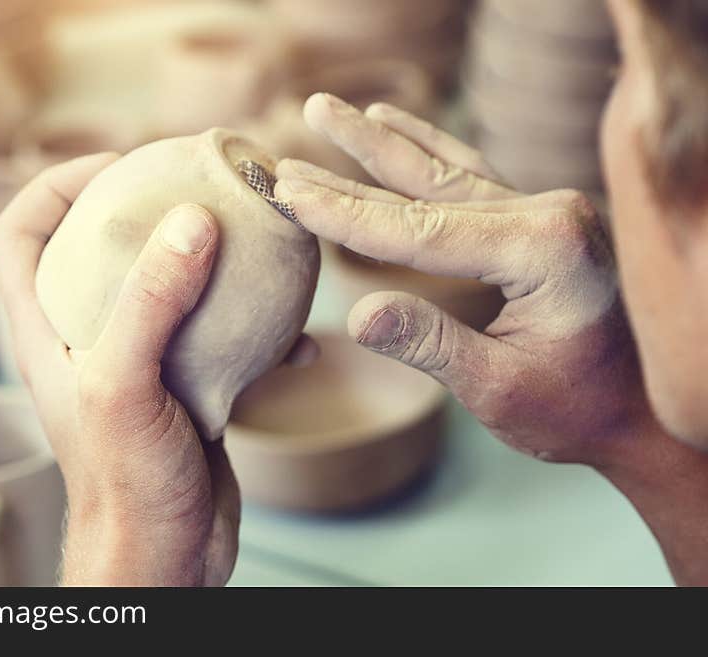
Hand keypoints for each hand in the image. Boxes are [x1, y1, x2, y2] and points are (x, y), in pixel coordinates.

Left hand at [0, 154, 244, 585]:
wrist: (165, 557)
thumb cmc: (126, 484)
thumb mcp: (125, 387)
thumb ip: (150, 302)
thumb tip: (190, 221)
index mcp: (47, 329)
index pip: (18, 232)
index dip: (55, 185)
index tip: (120, 166)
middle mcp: (89, 339)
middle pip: (100, 250)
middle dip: (147, 211)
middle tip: (202, 189)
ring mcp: (141, 364)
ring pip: (169, 291)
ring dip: (212, 266)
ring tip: (258, 245)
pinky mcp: (186, 389)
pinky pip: (221, 342)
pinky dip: (260, 334)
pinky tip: (302, 343)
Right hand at [275, 94, 646, 466]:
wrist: (636, 410)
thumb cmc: (576, 409)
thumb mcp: (499, 390)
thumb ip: (433, 345)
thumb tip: (360, 316)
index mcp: (544, 248)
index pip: (421, 230)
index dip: (347, 216)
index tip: (289, 193)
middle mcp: (548, 213)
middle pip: (424, 191)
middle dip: (347, 176)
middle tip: (284, 158)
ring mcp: (544, 209)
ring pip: (441, 172)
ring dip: (378, 144)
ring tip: (326, 111)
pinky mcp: (536, 217)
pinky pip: (468, 175)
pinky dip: (424, 149)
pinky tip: (391, 122)